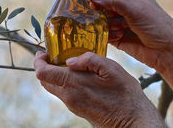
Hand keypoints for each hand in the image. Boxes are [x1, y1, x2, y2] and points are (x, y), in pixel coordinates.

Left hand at [34, 51, 164, 127]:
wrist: (133, 122)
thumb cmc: (126, 95)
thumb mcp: (112, 69)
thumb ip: (90, 59)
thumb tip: (70, 60)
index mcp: (73, 84)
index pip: (42, 73)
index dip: (39, 61)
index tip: (44, 53)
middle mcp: (68, 96)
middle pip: (44, 80)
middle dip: (45, 66)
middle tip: (55, 55)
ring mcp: (72, 104)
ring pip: (52, 87)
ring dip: (54, 74)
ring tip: (68, 63)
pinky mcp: (77, 109)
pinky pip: (62, 93)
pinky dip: (63, 82)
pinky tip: (78, 76)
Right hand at [89, 0, 172, 70]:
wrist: (167, 51)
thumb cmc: (156, 25)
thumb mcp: (134, 7)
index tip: (90, 4)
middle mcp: (121, 3)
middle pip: (97, 5)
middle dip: (100, 13)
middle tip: (107, 17)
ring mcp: (117, 19)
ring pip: (98, 19)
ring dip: (106, 25)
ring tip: (122, 28)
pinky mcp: (115, 34)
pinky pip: (101, 32)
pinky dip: (107, 35)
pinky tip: (120, 36)